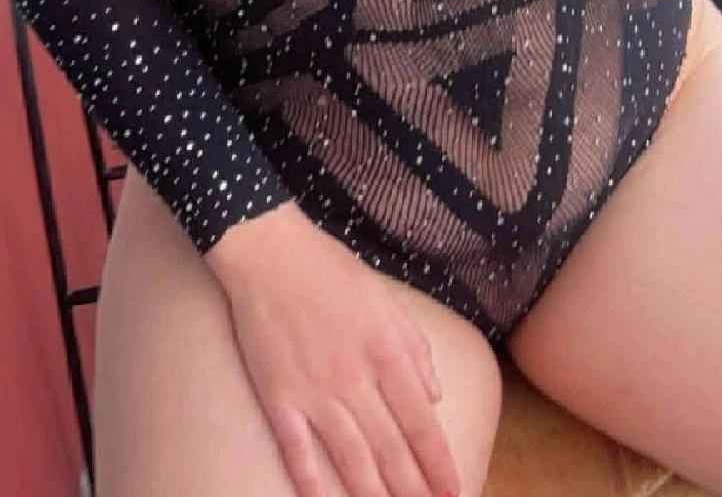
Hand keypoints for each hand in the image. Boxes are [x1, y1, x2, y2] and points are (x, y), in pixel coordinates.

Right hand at [207, 203, 459, 496]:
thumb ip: (416, 348)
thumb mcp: (386, 299)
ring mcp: (314, 391)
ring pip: (352, 459)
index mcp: (386, 352)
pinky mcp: (278, 396)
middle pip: (391, 449)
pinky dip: (311, 483)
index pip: (421, 424)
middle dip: (414, 491)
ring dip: (374, 496)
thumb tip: (436, 396)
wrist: (267, 250)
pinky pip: (298, 450)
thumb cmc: (328, 269)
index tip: (455, 493)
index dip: (440, 465)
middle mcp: (355, 378)